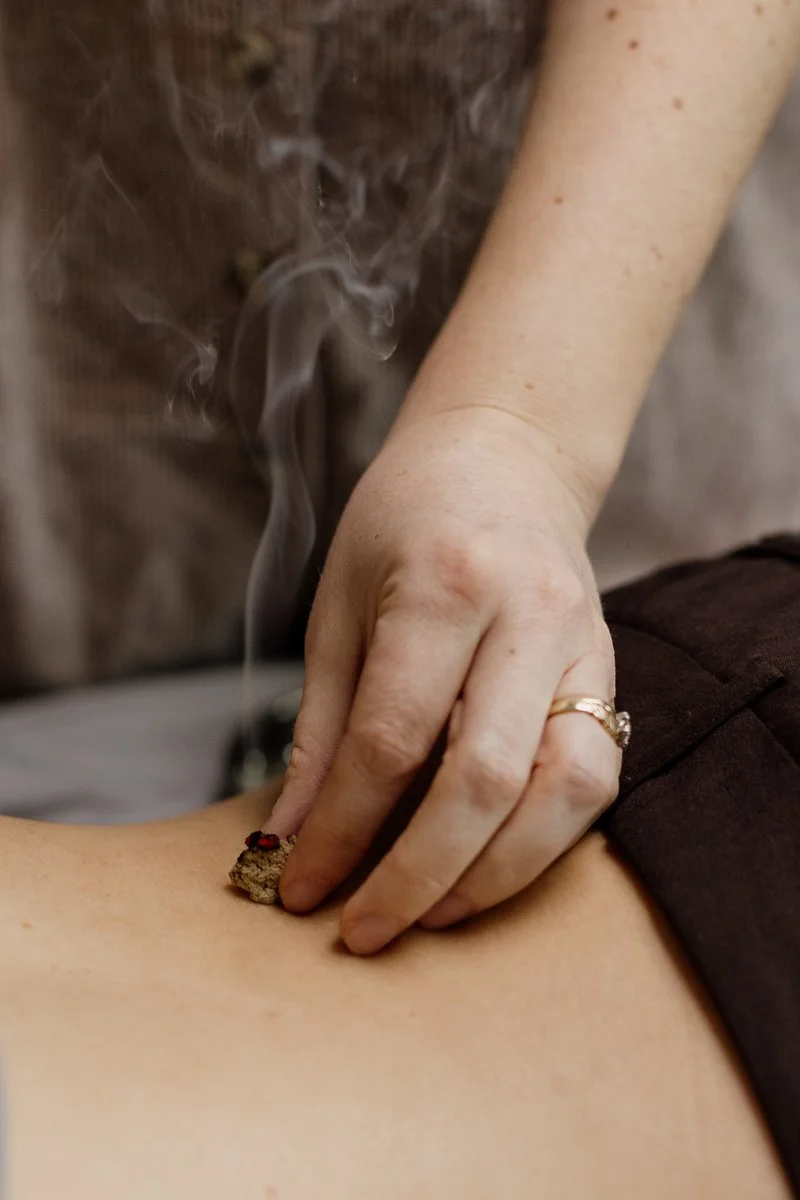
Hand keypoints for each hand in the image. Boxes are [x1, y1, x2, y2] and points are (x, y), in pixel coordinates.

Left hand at [268, 404, 620, 953]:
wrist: (503, 457)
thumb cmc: (403, 522)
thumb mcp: (339, 606)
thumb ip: (322, 728)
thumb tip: (289, 838)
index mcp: (445, 584)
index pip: (391, 740)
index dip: (340, 831)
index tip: (295, 887)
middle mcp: (528, 615)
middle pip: (484, 778)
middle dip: (416, 875)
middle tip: (362, 930)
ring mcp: (583, 643)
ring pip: (565, 790)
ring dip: (496, 874)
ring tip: (432, 913)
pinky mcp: (609, 669)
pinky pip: (594, 776)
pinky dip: (543, 838)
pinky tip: (489, 864)